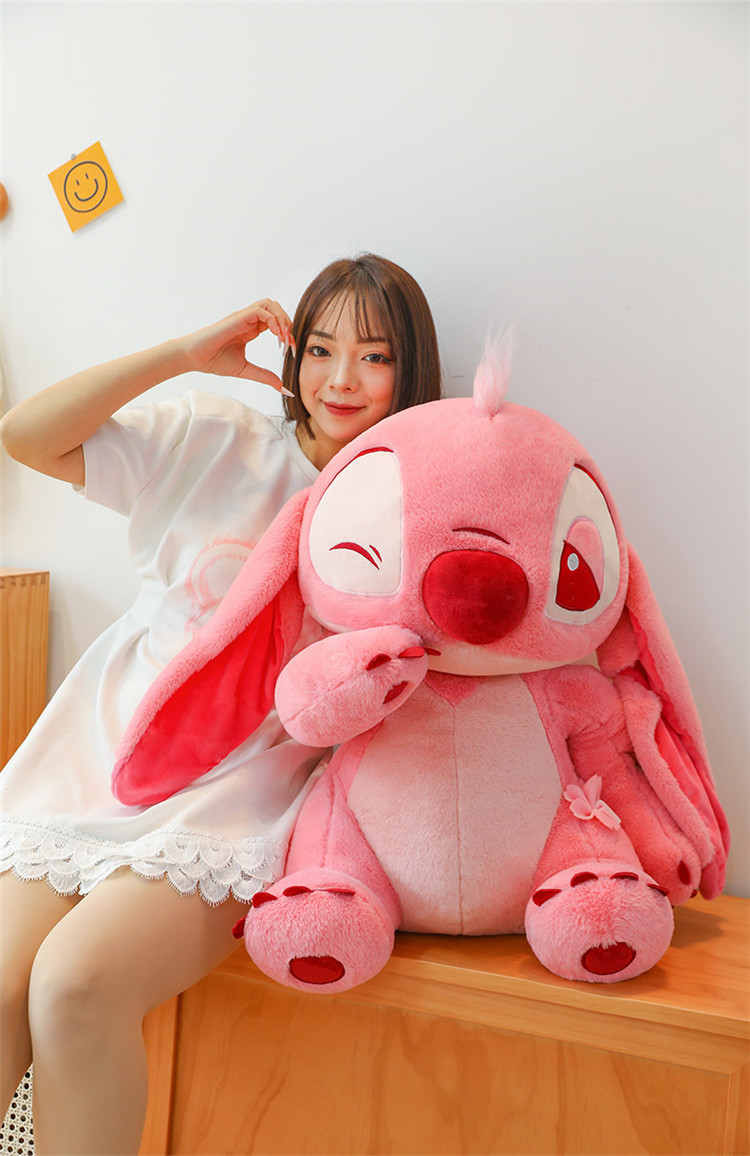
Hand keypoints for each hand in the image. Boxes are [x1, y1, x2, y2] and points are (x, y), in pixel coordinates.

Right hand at [181, 300, 295, 392]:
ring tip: (284, 338)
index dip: (287, 333)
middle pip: (276, 308)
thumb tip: (282, 387)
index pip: (276, 322)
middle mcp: (248, 320)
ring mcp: (243, 317)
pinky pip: (260, 310)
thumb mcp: (246, 370)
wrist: (194, 358)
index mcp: (251, 329)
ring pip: (270, 304)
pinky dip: (272, 319)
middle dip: (288, 323)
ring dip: (281, 318)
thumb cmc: (214, 361)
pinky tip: (275, 335)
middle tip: (290, 344)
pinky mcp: (237, 318)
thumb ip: (264, 376)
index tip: (291, 350)